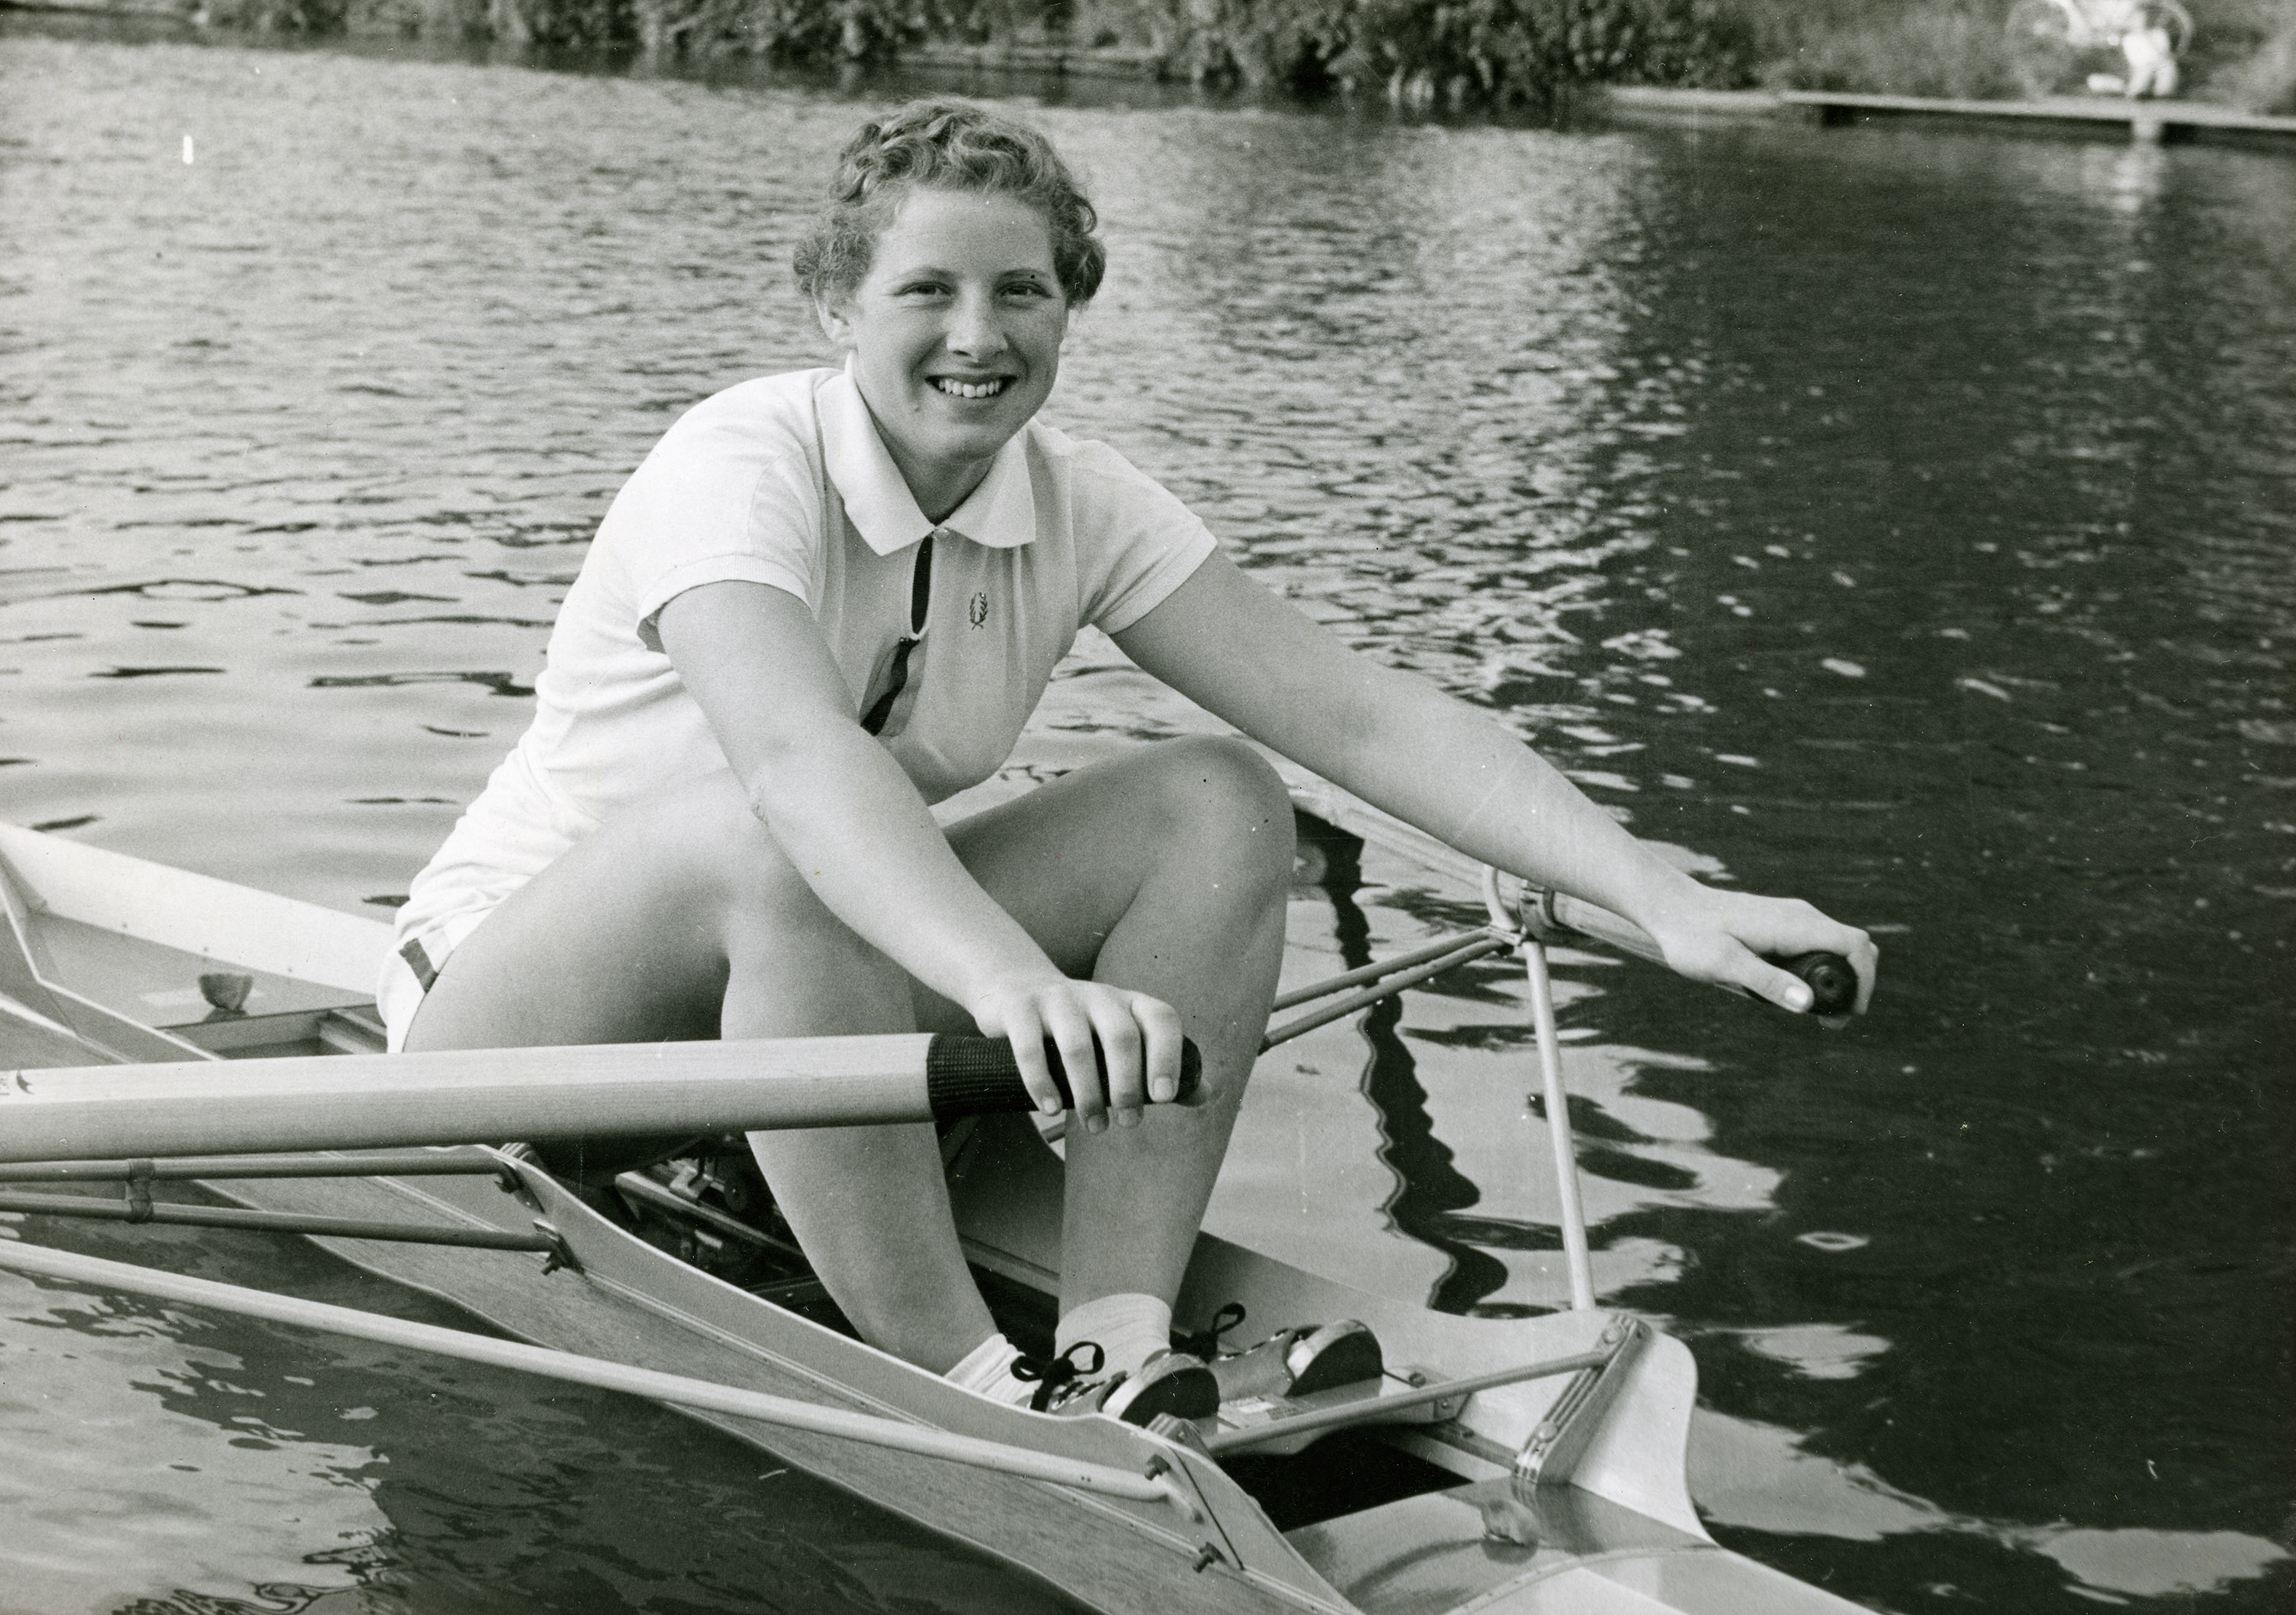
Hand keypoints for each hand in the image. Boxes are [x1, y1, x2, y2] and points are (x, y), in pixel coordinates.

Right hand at [969, 975, 1186, 1131]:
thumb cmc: (1082, 1028)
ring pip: (1077, 1046)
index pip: (1161, 1018)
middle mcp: (1097, 995)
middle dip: (1128, 1086)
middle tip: (1128, 1123)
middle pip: (1121, 1037)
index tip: (1164, 1097)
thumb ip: (1161, 1066)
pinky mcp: (1019, 1008)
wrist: (1016, 990)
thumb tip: (1209, 1094)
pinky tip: (1050, 1109)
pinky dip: (1041, 1081)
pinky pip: (1031, 1047)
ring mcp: (1057, 998)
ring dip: (1088, 1094)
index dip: (1168, 1056)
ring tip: (1093, 1126)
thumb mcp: (1122, 1038)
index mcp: (1129, 1002)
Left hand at [1634, 883, 1877, 1020]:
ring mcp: (1792, 917)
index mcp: (1795, 925)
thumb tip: (1807, 1003)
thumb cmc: (1692, 936)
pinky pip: (1817, 944)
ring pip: (1836, 945)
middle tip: (1833, 1022)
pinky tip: (1798, 992)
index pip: (1855, 944)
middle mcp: (1801, 916)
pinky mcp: (1781, 923)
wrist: (1670, 907)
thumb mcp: (1724, 964)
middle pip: (1853, 945)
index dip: (1866, 979)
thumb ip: (1766, 981)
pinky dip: (1821, 969)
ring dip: (1838, 978)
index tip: (1854, 1011)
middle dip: (1856, 983)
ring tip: (1818, 1014)